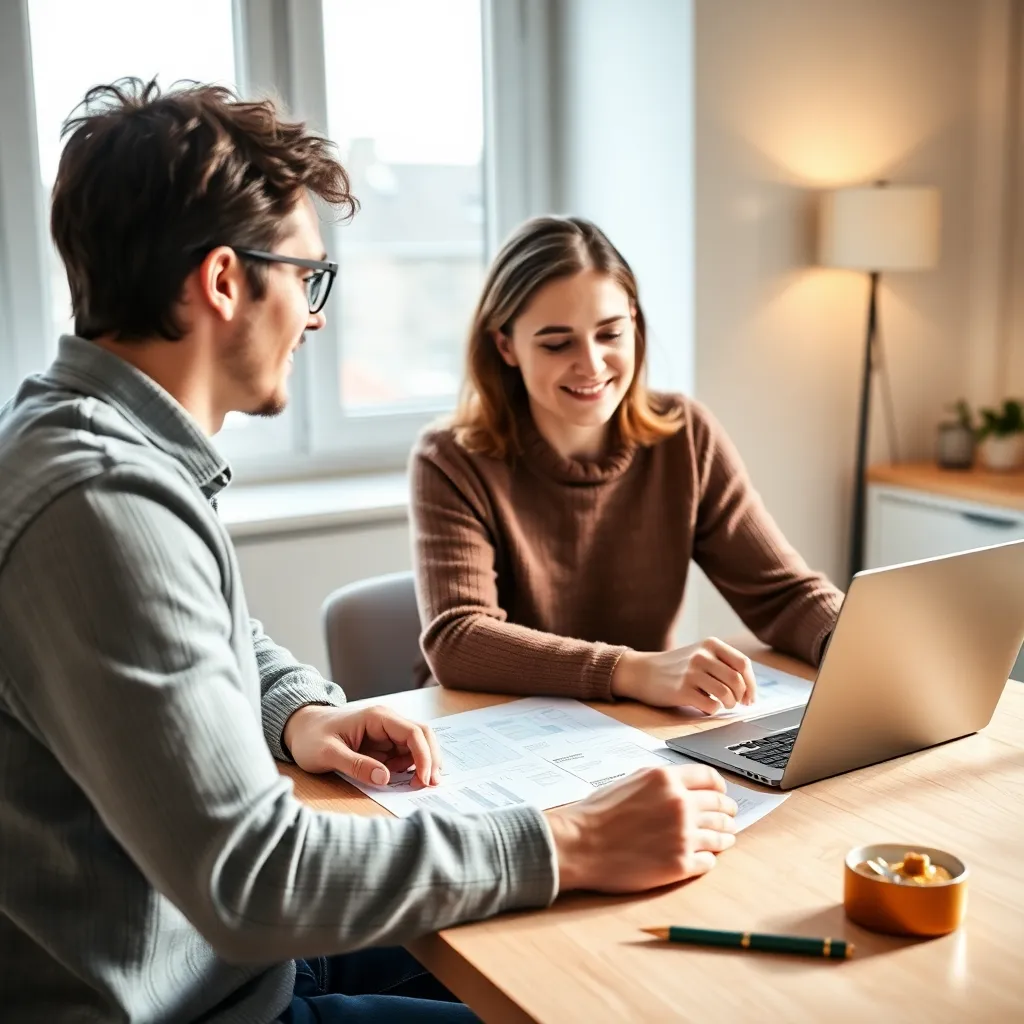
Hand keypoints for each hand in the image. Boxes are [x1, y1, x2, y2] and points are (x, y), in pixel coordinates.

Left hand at [283, 704, 441, 787]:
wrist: (299, 729)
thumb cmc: (311, 737)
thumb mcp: (329, 753)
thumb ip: (356, 765)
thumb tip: (385, 777)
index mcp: (378, 717)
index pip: (413, 732)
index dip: (424, 756)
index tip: (424, 780)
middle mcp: (387, 722)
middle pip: (423, 736)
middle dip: (431, 759)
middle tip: (432, 785)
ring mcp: (387, 733)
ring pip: (418, 745)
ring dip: (424, 764)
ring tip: (418, 786)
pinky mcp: (384, 745)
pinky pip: (405, 754)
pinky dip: (412, 768)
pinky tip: (407, 780)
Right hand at [545, 764, 736, 892]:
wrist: (580, 844)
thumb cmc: (597, 814)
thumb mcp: (631, 781)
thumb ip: (661, 783)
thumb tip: (683, 789)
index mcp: (666, 779)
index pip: (710, 777)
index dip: (720, 787)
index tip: (722, 793)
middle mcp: (680, 803)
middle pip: (720, 805)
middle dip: (727, 812)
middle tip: (729, 817)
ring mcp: (683, 835)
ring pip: (720, 834)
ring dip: (725, 836)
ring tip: (726, 839)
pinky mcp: (681, 864)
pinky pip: (709, 861)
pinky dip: (708, 859)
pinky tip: (705, 858)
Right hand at [611, 638, 757, 711]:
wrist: (642, 672)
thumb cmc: (676, 667)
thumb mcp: (700, 654)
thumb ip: (723, 664)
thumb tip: (749, 689)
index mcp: (710, 644)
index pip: (743, 664)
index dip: (751, 684)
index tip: (750, 697)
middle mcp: (702, 655)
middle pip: (737, 680)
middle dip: (741, 697)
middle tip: (736, 703)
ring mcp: (691, 672)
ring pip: (726, 694)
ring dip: (729, 704)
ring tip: (723, 705)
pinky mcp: (682, 690)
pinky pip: (710, 705)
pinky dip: (713, 710)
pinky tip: (705, 706)